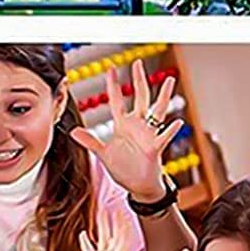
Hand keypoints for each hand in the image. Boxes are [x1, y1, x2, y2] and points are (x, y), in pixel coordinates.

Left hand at [69, 63, 182, 203]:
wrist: (137, 186)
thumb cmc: (124, 169)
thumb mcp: (103, 154)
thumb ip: (90, 141)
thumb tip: (73, 131)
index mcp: (123, 125)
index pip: (117, 100)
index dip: (114, 85)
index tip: (111, 68)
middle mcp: (137, 126)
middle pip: (140, 97)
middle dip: (139, 80)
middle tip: (139, 63)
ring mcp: (148, 134)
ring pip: (158, 110)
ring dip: (163, 96)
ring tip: (170, 80)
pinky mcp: (155, 147)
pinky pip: (164, 136)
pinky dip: (170, 130)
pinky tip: (177, 122)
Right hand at [74, 207, 133, 250]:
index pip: (121, 241)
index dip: (123, 228)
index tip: (125, 215)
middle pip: (112, 235)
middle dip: (112, 221)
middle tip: (114, 206)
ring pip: (101, 239)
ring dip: (101, 226)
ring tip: (101, 212)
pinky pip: (88, 250)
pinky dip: (85, 241)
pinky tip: (82, 234)